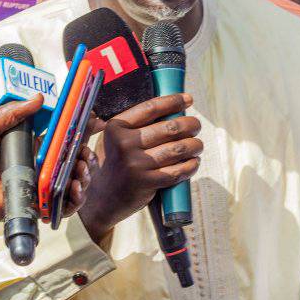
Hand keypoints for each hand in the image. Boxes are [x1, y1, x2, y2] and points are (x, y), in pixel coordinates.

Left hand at [0, 96, 95, 227]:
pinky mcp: (37, 205)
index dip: (78, 129)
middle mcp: (39, 166)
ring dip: (85, 175)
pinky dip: (75, 200)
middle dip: (86, 155)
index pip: (61, 137)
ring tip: (81, 171)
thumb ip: (13, 112)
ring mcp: (40, 186)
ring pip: (74, 182)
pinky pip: (63, 206)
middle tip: (85, 154)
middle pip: (73, 160)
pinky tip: (75, 190)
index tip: (92, 121)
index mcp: (31, 146)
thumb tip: (39, 98)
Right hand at [77, 94, 201, 243]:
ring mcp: (135, 164)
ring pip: (178, 149)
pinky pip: (177, 171)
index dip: (173, 101)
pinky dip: (191, 166)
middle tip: (196, 126)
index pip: (151, 108)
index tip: (188, 99)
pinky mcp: (145, 182)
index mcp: (116, 127)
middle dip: (190, 125)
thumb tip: (171, 110)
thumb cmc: (114, 164)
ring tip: (197, 145)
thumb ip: (134, 125)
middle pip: (170, 128)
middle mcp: (124, 143)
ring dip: (195, 145)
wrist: (102, 199)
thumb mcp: (114, 139)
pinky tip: (194, 162)